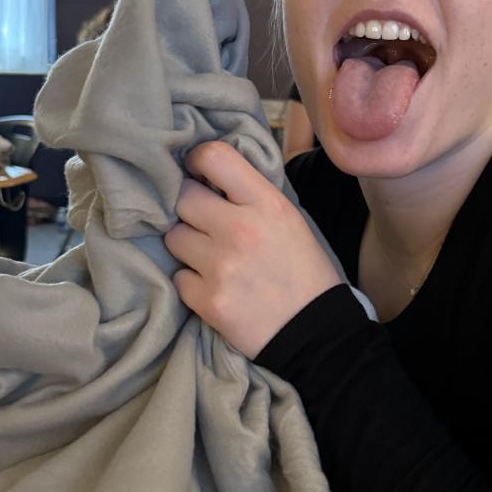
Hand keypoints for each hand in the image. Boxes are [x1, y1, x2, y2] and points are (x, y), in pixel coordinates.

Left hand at [165, 141, 342, 357]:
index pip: (214, 157)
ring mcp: (221, 267)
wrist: (316, 333)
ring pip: (174, 237)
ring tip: (213, 258)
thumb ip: (252, 195)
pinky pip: (178, 277)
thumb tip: (208, 175)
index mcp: (267, 204)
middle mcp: (240, 229)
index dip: (196, 161)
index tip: (196, 173)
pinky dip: (192, 282)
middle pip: (182, 197)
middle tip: (205, 222)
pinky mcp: (207, 301)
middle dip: (189, 208)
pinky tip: (217, 287)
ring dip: (187, 245)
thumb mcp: (290, 220)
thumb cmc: (304, 272)